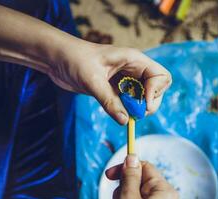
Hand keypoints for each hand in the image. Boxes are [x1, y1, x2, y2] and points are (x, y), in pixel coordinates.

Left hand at [49, 40, 171, 124]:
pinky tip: (117, 112)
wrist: (57, 59)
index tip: (145, 106)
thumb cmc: (74, 59)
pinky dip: (126, 110)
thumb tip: (125, 121)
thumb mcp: (92, 80)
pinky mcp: (116, 89)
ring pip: (143, 97)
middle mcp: (133, 70)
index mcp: (134, 60)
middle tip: (134, 113)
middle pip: (156, 89)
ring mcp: (125, 80)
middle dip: (149, 103)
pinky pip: (129, 102)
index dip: (156, 92)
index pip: (160, 76)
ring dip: (137, 108)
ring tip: (124, 113)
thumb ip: (109, 101)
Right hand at [106, 155, 178, 198]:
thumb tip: (131, 157)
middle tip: (117, 198)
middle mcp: (165, 196)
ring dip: (125, 196)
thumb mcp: (130, 198)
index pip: (144, 166)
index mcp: (164, 189)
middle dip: (124, 186)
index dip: (125, 167)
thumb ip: (130, 177)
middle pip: (139, 180)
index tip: (109, 174)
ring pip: (137, 192)